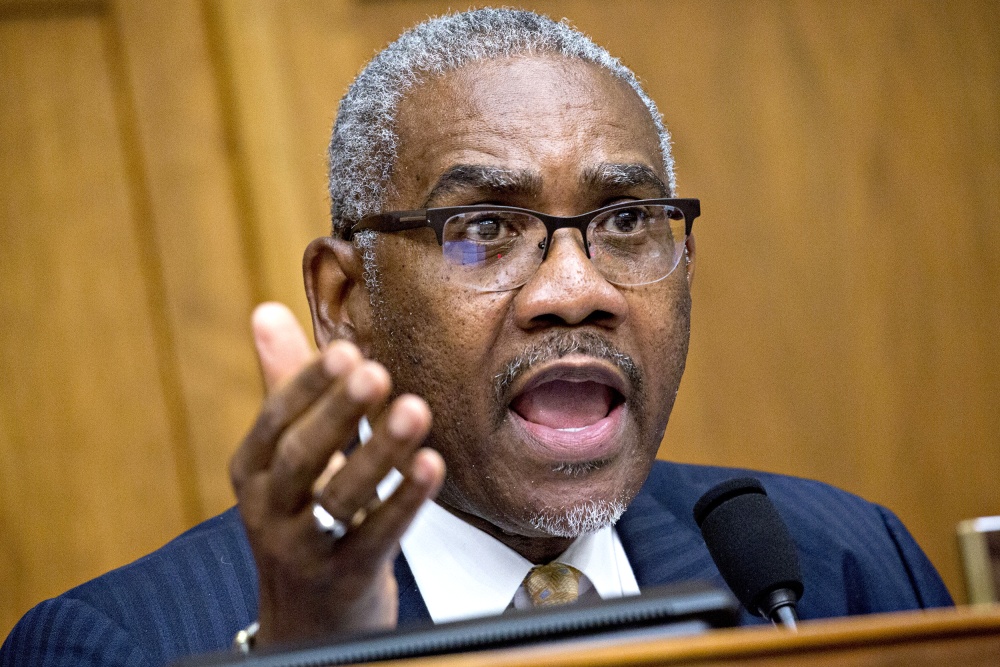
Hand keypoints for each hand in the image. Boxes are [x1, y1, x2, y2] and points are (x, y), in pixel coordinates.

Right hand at [230, 303, 444, 645]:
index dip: (308, 385)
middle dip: (338, 413)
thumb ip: (283, 385)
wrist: (306, 619)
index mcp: (251, 470)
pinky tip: (433, 466)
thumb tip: (266, 310)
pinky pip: (377, 536)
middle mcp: (268, 510)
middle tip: (376, 372)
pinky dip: (405, 500)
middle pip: (301, 457)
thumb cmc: (301, 516)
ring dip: (380, 452)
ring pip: (341, 498)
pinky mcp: (346, 578)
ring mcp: (305, 548)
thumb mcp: (283, 456)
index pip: (274, 421)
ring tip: (416, 410)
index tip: (344, 351)